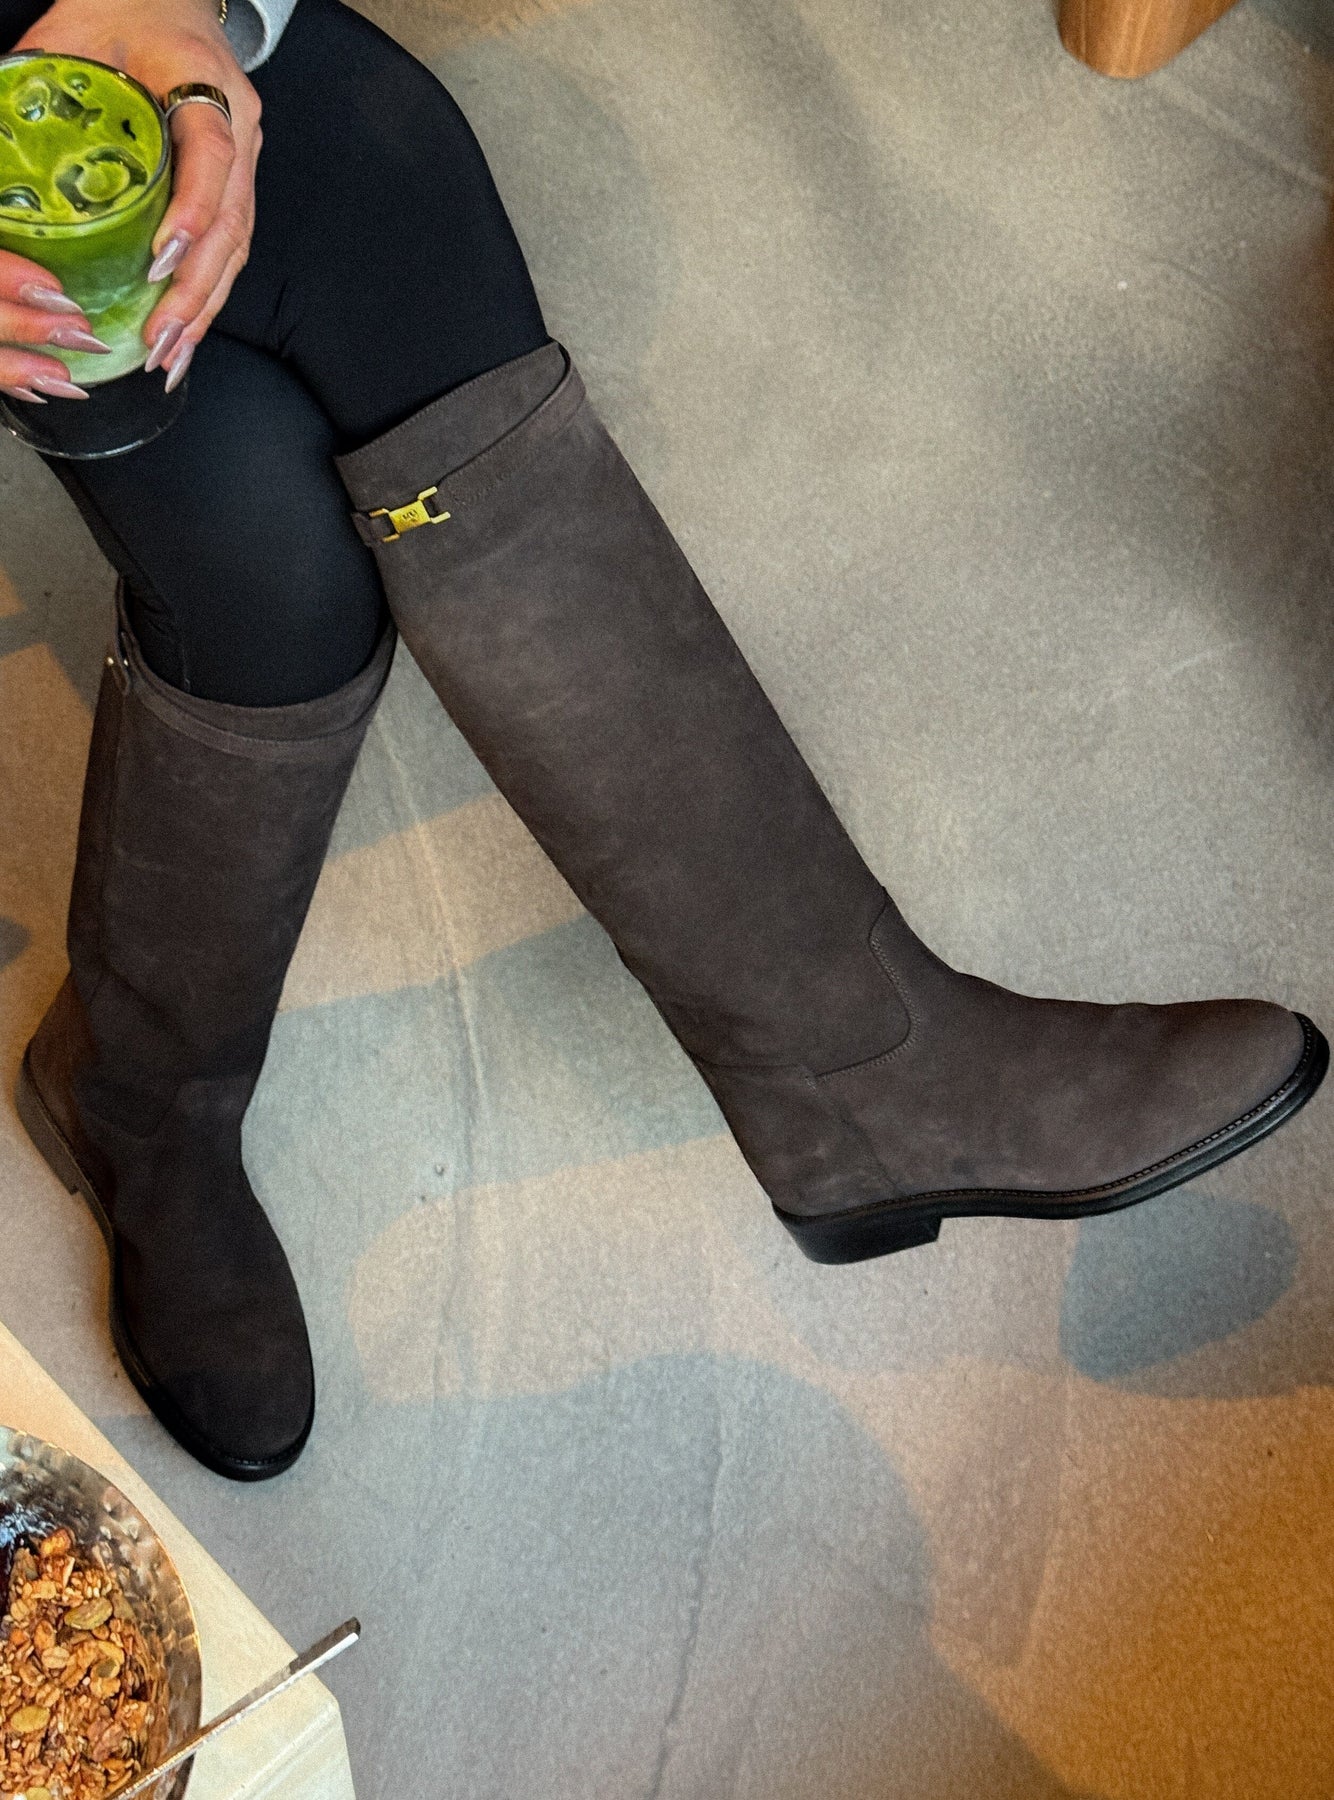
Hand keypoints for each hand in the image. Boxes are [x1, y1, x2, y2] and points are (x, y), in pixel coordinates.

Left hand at [8, 0, 260, 394]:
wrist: (169, 0)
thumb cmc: (121, 9)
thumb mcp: (72, 37)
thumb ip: (42, 90)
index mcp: (204, 81)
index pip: (211, 151)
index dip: (191, 211)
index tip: (161, 260)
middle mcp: (240, 129)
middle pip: (232, 224)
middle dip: (195, 291)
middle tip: (159, 340)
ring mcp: (245, 163)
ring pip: (236, 249)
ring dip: (203, 310)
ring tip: (170, 357)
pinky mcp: (237, 187)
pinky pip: (230, 251)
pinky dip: (206, 297)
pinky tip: (182, 336)